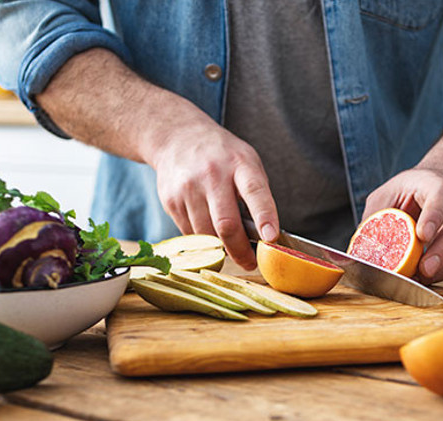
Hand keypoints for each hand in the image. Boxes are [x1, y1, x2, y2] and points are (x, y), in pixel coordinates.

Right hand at [148, 115, 278, 269]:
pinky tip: (208, 231)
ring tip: (230, 246)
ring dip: (221, 248)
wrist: (178, 137)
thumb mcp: (246, 162)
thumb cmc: (222, 155)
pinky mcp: (171, 200)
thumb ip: (257, 194)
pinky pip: (190, 233)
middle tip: (250, 263)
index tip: (271, 238)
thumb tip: (265, 236)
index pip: (254, 191)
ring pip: (206, 235)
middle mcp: (212, 174)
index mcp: (239, 164)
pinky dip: (203, 240)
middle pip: (226, 223)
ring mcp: (188, 188)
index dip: (264, 216)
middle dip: (240, 250)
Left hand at [363, 168, 442, 283]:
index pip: (441, 198)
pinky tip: (424, 278)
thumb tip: (360, 250)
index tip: (422, 236)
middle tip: (424, 269)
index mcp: (437, 186)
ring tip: (420, 279)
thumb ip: (375, 217)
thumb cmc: (409, 192)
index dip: (433, 217)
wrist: (434, 189)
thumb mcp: (386, 195)